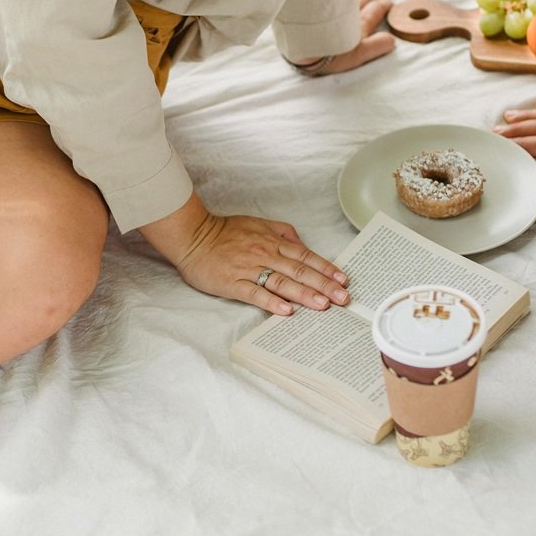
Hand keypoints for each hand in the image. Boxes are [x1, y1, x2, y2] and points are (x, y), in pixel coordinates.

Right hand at [139, 193, 349, 314]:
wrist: (192, 236)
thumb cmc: (224, 232)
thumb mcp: (258, 224)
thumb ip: (282, 232)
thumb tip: (301, 243)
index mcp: (271, 241)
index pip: (304, 256)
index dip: (325, 268)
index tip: (342, 279)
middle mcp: (264, 254)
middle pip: (299, 271)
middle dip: (324, 285)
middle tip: (343, 298)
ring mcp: (248, 269)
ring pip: (282, 283)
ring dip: (305, 294)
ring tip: (323, 305)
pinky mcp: (233, 283)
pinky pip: (255, 294)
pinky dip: (272, 302)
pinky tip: (287, 311)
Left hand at [288, 0, 395, 75]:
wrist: (298, 47)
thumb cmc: (328, 54)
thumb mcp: (357, 54)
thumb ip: (376, 46)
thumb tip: (391, 40)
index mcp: (358, 23)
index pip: (374, 10)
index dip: (383, 5)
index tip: (390, 1)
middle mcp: (345, 12)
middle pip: (362, 0)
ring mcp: (329, 8)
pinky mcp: (312, 8)